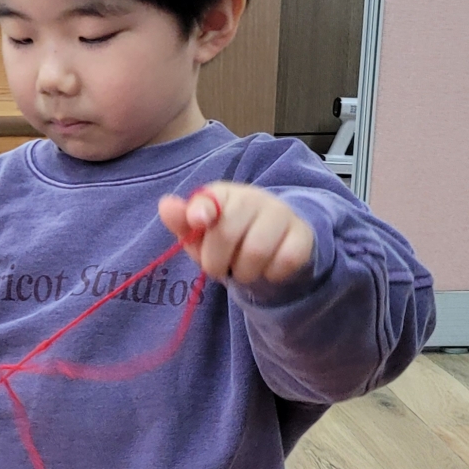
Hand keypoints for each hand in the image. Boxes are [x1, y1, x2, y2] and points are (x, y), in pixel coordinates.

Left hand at [157, 183, 312, 284]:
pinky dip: (271, 274)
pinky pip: (284, 261)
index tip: (199, 221)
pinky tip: (268, 268)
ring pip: (256, 252)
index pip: (209, 198)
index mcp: (222, 194)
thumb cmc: (229, 238)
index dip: (201, 210)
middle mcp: (253, 198)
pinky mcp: (302, 235)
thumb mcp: (200, 234)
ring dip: (244, 272)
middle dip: (215, 261)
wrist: (275, 244)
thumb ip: (181, 221)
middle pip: (227, 233)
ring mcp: (280, 214)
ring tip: (243, 268)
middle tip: (218, 267)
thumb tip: (166, 205)